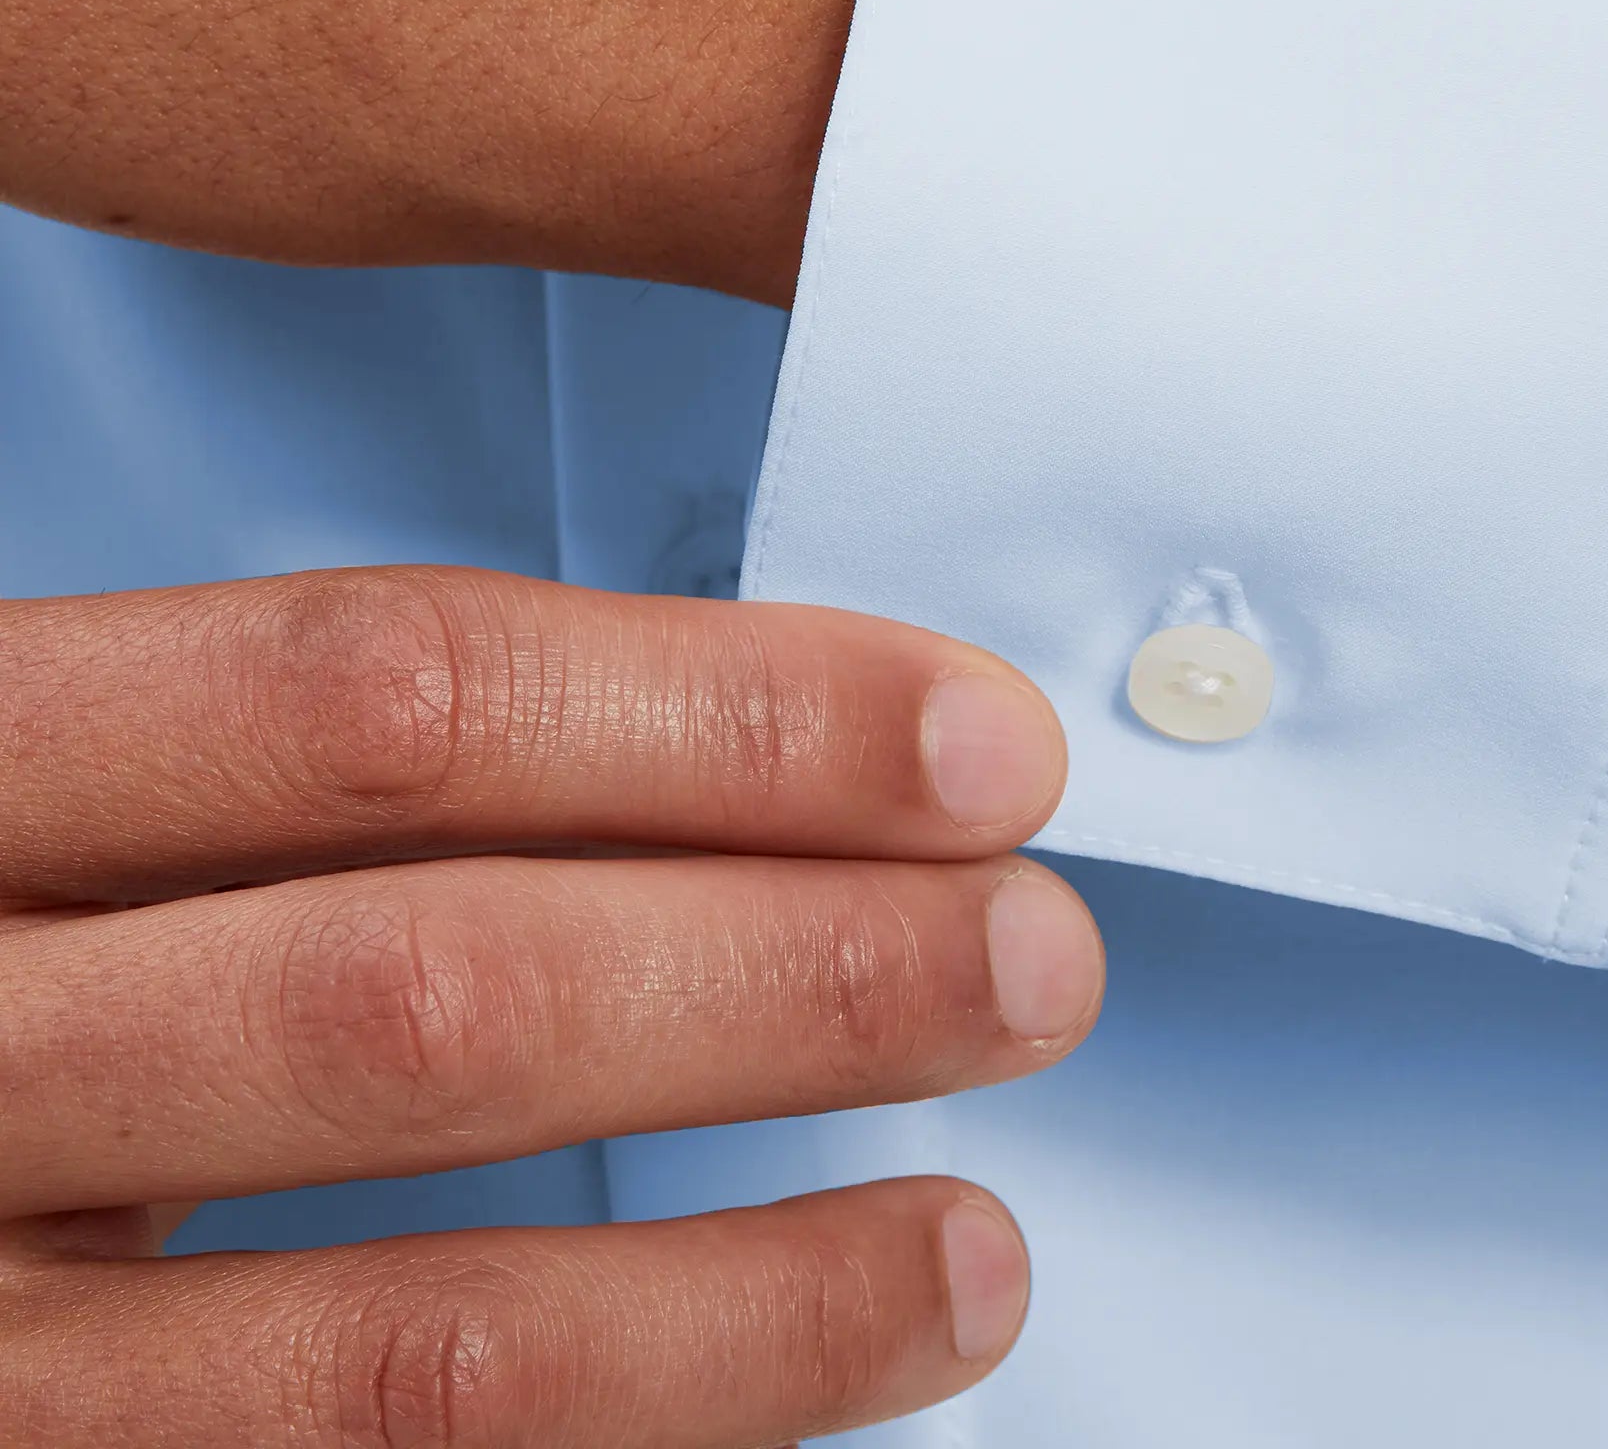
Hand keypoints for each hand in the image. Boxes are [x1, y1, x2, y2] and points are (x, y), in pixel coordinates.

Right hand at [0, 566, 1098, 1443]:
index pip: (393, 698)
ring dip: (747, 1300)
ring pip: (400, 1346)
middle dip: (787, 974)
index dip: (723, 714)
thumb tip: (711, 768)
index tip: (973, 737)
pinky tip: (777, 1406)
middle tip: (1040, 950)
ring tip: (979, 1252)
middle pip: (433, 993)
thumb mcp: (47, 785)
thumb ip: (299, 783)